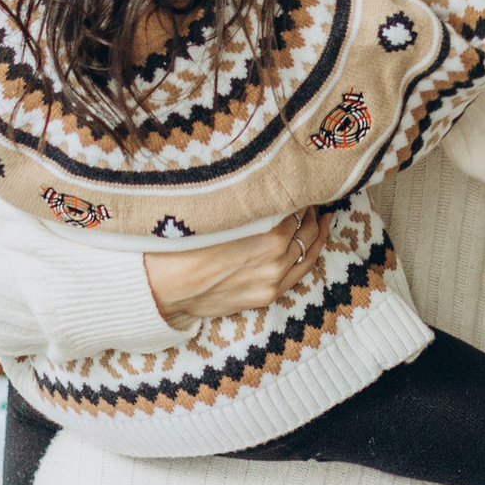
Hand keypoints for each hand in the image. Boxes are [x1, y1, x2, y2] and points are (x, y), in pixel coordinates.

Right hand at [140, 209, 325, 324]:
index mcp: (266, 239)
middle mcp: (275, 263)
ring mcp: (271, 283)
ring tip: (321, 218)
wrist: (163, 288)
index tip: (300, 186)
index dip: (301, 197)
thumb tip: (266, 191)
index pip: (297, 212)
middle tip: (312, 199)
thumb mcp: (218, 217)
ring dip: (316, 235)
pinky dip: (308, 256)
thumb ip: (250, 208)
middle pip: (306, 232)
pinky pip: (298, 275)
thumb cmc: (181, 247)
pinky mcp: (265, 297)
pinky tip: (310, 245)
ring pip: (308, 255)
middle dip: (312, 214)